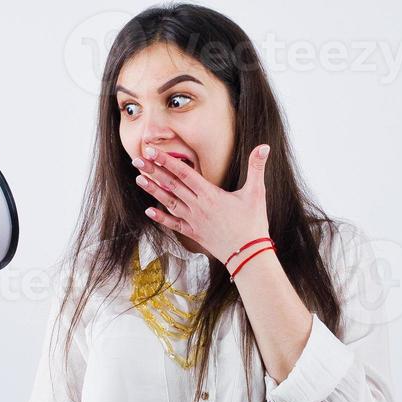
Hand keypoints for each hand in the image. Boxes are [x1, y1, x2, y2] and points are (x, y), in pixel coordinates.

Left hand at [135, 143, 271, 266]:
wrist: (248, 255)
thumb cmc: (253, 223)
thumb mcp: (257, 193)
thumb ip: (257, 168)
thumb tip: (265, 146)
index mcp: (209, 194)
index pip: (183, 172)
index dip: (166, 160)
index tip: (152, 151)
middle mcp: (197, 206)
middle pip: (171, 184)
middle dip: (153, 171)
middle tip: (137, 159)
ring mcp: (193, 220)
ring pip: (168, 202)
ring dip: (153, 190)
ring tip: (139, 179)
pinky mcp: (194, 233)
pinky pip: (174, 224)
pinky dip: (161, 218)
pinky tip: (149, 211)